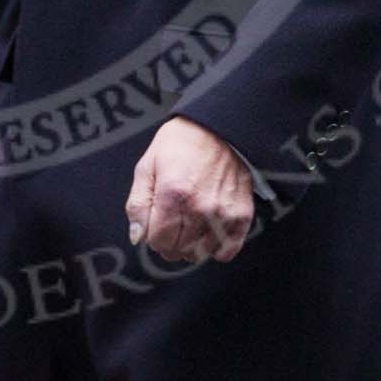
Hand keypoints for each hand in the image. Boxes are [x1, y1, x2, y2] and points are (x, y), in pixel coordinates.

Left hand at [124, 116, 252, 262]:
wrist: (219, 126)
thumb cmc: (180, 143)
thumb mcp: (147, 165)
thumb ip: (138, 203)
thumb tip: (138, 237)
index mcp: (173, 195)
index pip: (158, 242)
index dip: (153, 236)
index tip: (156, 225)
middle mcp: (200, 208)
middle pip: (179, 251)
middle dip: (170, 242)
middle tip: (172, 224)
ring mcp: (223, 214)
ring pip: (201, 254)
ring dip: (191, 246)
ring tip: (190, 225)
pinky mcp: (242, 215)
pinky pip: (227, 250)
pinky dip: (216, 247)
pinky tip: (209, 232)